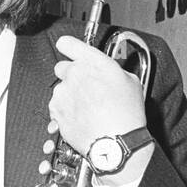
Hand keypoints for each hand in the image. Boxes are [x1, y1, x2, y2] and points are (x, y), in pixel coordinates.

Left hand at [49, 35, 147, 157]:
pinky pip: (56, 105)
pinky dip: (65, 110)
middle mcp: (75, 74)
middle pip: (62, 67)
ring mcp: (63, 92)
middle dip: (71, 75)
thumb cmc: (126, 115)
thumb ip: (112, 70)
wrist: (115, 143)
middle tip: (86, 87)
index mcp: (94, 63)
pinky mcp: (55, 110)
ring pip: (60, 88)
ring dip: (70, 95)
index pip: (68, 43)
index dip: (68, 46)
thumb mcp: (130, 82)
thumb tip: (106, 70)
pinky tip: (82, 117)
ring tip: (88, 108)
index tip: (69, 49)